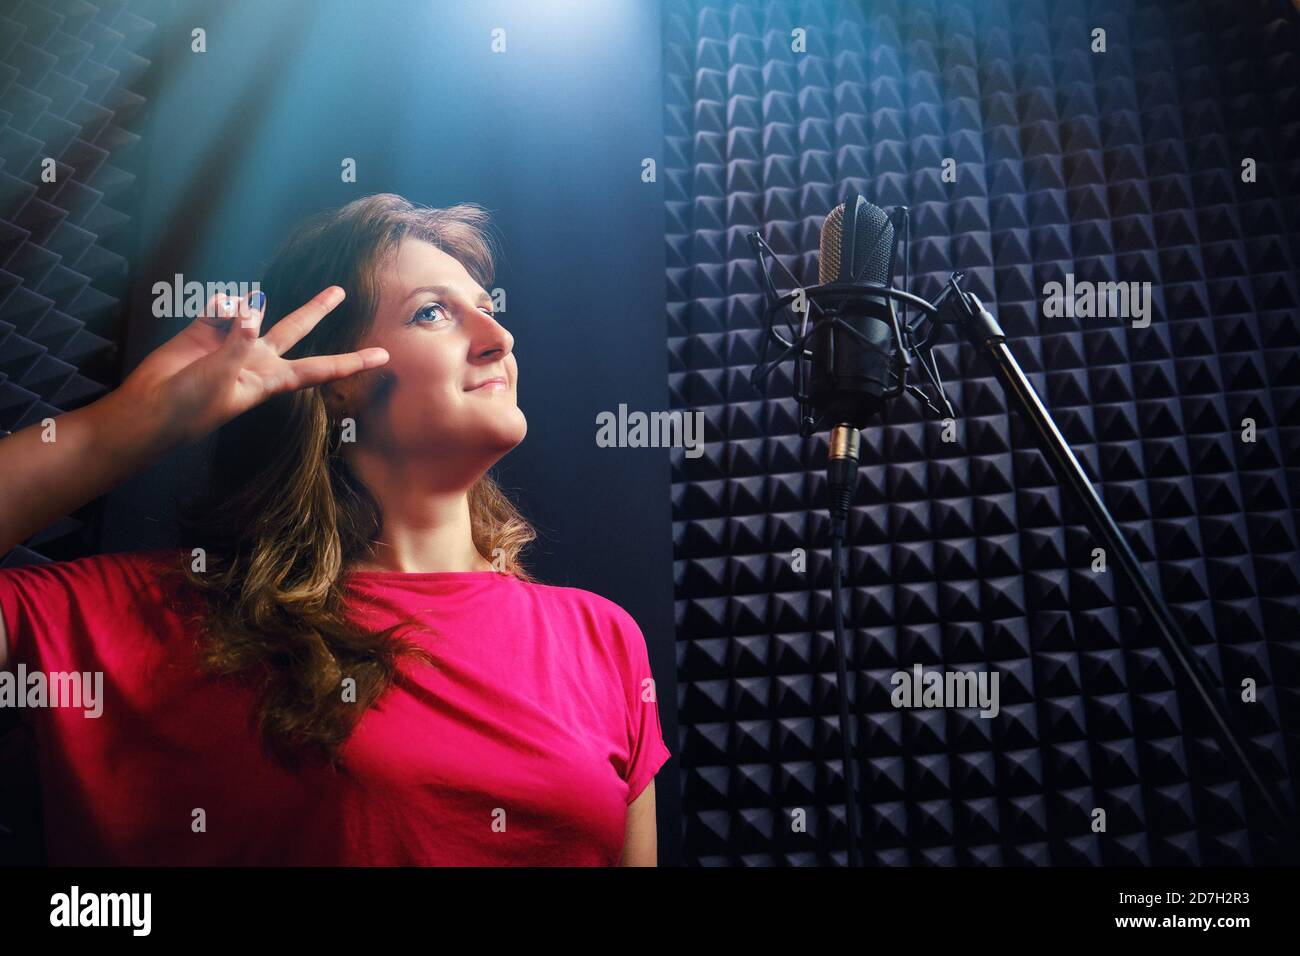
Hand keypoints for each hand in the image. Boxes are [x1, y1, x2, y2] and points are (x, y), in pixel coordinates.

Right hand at [113, 286, 386, 446]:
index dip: (353, 362)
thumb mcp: (222, 379)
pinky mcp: (205, 330)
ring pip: (252, 311)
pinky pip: (220, 307)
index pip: (321, 369)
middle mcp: (256, 359)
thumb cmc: (190, 408)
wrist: (148, 410)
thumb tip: (251, 309)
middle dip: (316, 308)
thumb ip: (240, 342)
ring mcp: (231, 343)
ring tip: (229, 320)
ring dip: (245, 309)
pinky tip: (212, 315)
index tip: (384, 357)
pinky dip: (219, 307)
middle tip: (339, 290)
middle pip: (294, 329)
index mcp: (270, 380)